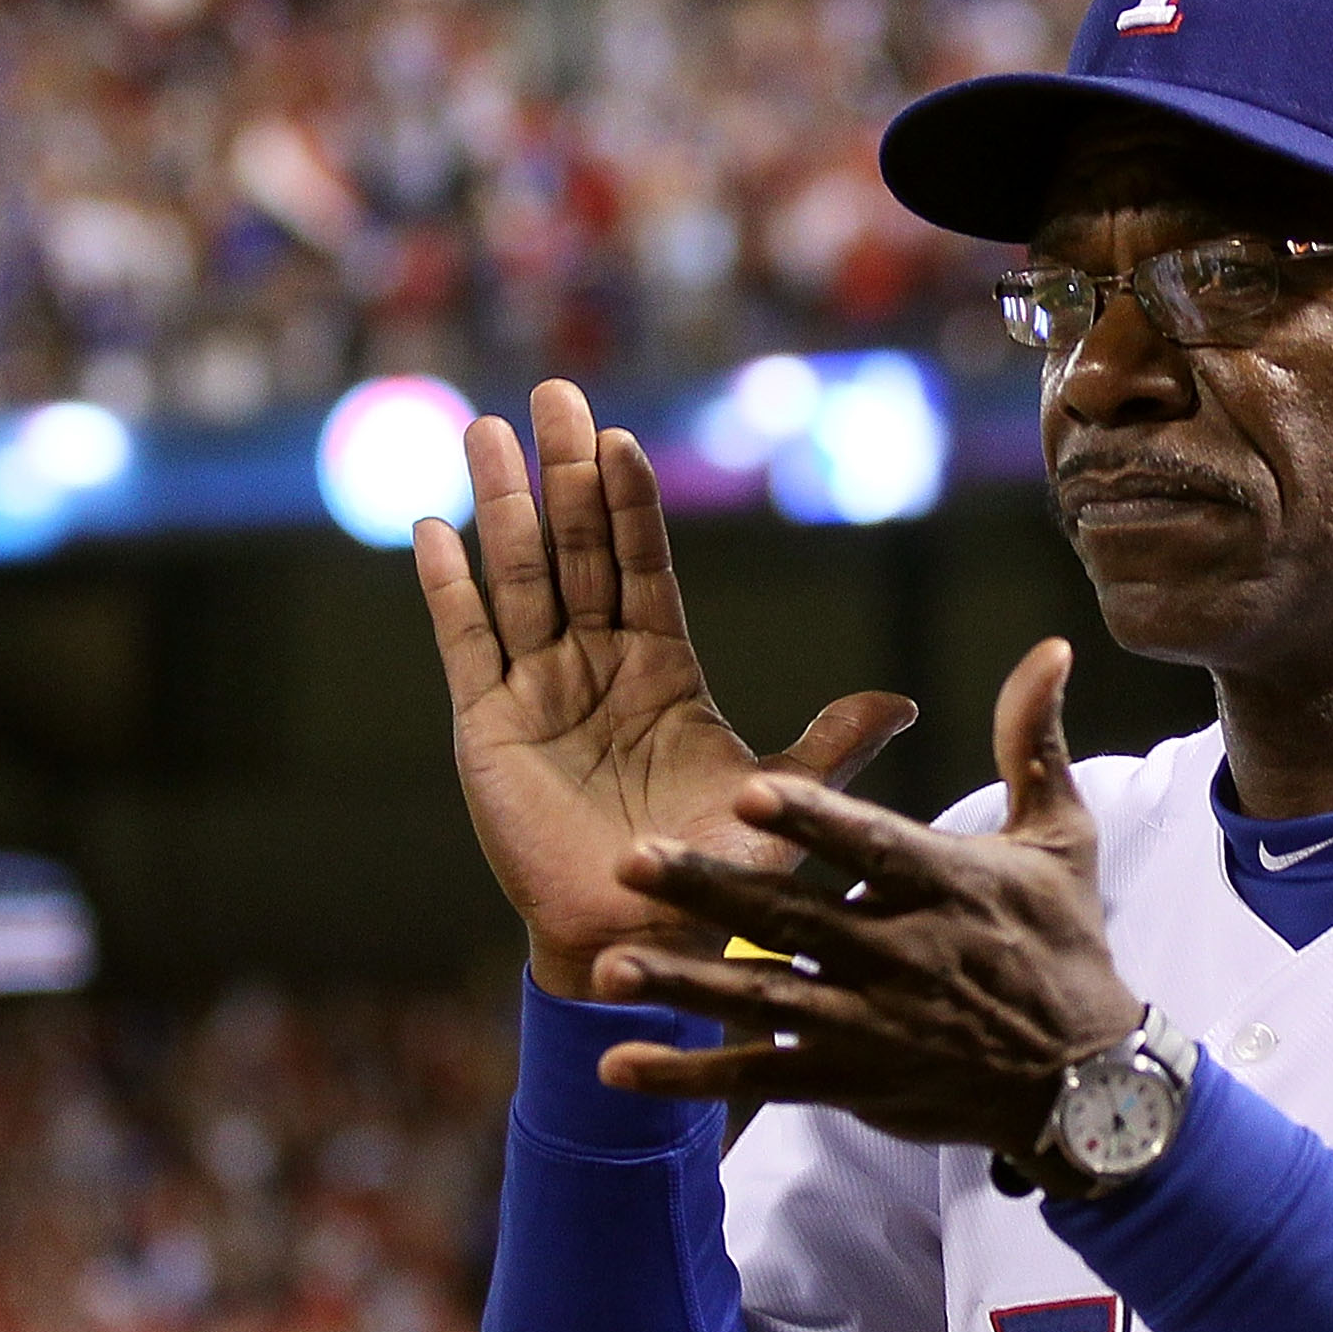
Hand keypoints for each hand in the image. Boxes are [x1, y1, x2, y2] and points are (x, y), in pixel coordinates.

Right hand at [412, 380, 915, 999]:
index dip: (634, 503)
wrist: (635, 937)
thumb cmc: (708, 869)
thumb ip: (828, 746)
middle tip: (553, 394)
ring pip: (518, 577)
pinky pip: (466, 642)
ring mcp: (537, 689)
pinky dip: (449, 588)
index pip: (646, 566)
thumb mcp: (775, 798)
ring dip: (502, 505)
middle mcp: (596, 664)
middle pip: (578, 548)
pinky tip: (433, 529)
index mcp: (662, 668)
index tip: (628, 438)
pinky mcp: (486, 725)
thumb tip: (899, 704)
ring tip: (487, 429)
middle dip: (566, 472)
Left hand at [587, 638, 1144, 1156]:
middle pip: (793, 919)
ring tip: (609, 967)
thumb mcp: (1062, 837)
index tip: (749, 790)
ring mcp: (869, 1025)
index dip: (812, 822)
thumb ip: (1033, 742)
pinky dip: (690, 1074)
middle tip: (629, 859)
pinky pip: (759, 1079)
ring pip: (763, 1001)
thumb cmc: (1065, 943)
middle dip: (709, 890)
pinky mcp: (849, 1081)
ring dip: (684, 985)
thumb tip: (1049, 648)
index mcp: (946, 886)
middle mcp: (901, 955)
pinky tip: (619, 1067)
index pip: (871, 848)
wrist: (1087, 1084)